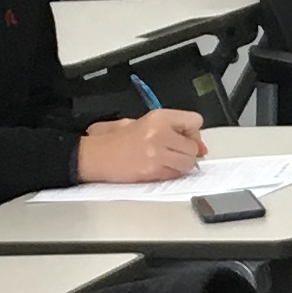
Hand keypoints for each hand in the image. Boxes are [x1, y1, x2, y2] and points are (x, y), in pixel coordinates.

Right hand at [77, 110, 206, 184]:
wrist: (94, 156)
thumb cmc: (112, 139)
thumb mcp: (140, 122)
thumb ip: (170, 128)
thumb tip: (196, 143)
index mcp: (158, 117)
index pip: (194, 121)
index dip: (193, 132)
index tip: (186, 137)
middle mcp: (161, 134)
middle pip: (193, 146)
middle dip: (188, 151)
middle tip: (175, 152)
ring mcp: (158, 154)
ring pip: (188, 163)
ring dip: (182, 164)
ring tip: (167, 161)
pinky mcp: (153, 172)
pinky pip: (175, 175)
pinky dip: (172, 174)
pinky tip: (159, 168)